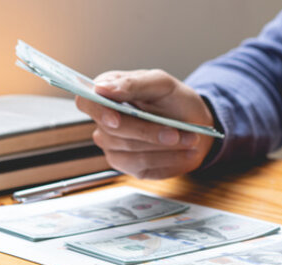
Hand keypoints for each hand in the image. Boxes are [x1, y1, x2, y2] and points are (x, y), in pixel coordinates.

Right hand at [75, 69, 214, 178]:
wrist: (195, 125)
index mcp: (108, 93)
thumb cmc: (175, 100)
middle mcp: (105, 120)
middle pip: (112, 131)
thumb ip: (133, 83)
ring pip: (129, 149)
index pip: (86, 101)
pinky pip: (141, 165)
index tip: (116, 119)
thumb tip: (102, 88)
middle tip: (176, 133)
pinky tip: (184, 152)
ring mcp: (114, 144)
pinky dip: (167, 159)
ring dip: (163, 147)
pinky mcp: (127, 164)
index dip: (98, 111)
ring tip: (189, 140)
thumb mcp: (162, 84)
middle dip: (148, 132)